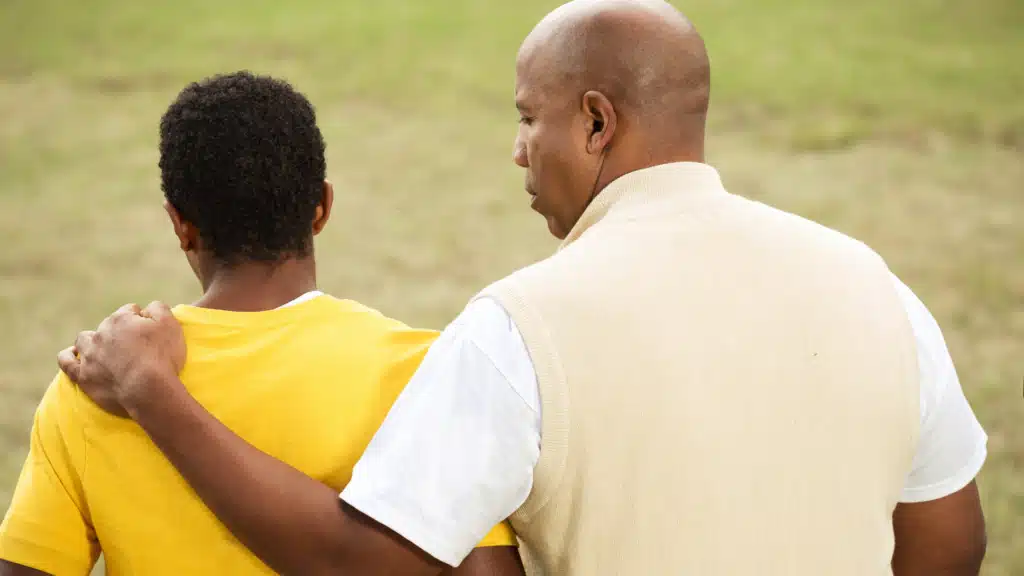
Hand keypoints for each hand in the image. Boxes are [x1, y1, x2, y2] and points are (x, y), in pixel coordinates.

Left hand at [58, 301, 186, 417]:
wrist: (147, 390)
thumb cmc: (161, 356)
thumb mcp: (170, 324)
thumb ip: (158, 308)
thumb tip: (148, 307)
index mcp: (121, 319)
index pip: (130, 311)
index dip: (141, 320)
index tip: (150, 332)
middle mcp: (101, 333)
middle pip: (109, 325)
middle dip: (119, 332)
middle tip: (135, 347)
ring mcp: (89, 355)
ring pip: (84, 340)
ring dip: (92, 341)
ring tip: (103, 349)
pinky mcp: (83, 376)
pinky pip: (67, 362)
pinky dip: (68, 357)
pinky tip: (72, 355)